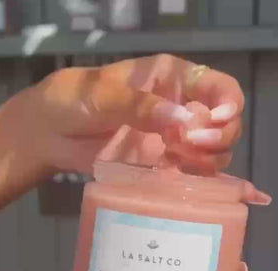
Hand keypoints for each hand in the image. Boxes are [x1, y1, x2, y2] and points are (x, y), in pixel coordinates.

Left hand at [27, 54, 243, 172]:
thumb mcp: (103, 94)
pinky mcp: (160, 167)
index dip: (228, 102)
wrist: (48, 134)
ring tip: (179, 161)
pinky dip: (198, 181)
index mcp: (171, 80)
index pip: (218, 86)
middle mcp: (179, 109)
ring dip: (209, 160)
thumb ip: (140, 105)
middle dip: (219, 136)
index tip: (216, 120)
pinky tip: (191, 183)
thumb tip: (182, 122)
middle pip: (224, 123)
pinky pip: (190, 175)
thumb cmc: (72, 100)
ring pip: (214, 152)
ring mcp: (172, 141)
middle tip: (189, 145)